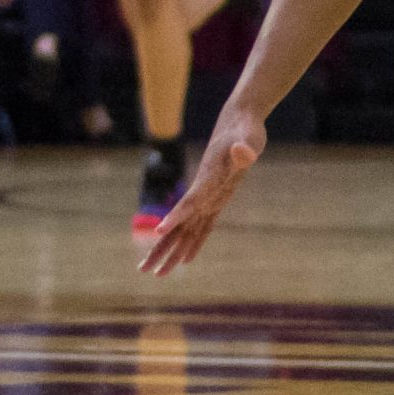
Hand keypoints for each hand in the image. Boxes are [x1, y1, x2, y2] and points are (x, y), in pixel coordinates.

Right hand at [140, 104, 265, 274]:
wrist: (239, 121)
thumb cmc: (245, 130)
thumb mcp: (249, 138)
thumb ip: (244, 149)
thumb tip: (243, 152)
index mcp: (208, 180)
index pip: (190, 202)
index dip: (175, 216)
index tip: (158, 231)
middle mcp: (203, 192)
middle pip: (179, 225)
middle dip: (162, 248)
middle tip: (145, 270)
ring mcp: (208, 197)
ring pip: (186, 231)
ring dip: (172, 252)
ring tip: (157, 273)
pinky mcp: (217, 198)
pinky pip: (202, 226)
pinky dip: (194, 243)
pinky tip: (184, 259)